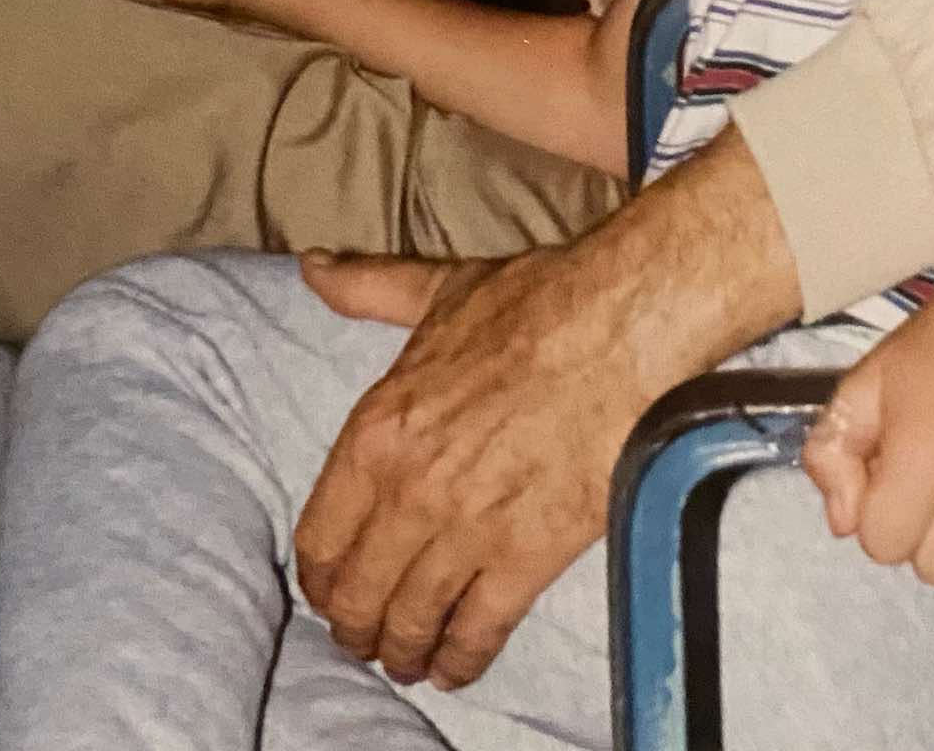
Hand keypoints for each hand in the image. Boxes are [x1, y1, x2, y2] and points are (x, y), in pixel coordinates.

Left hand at [295, 244, 646, 689]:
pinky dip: (460, 660)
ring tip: (408, 656)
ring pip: (409, 623)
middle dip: (357, 625)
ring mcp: (466, 529)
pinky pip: (476, 631)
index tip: (332, 588)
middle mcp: (409, 491)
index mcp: (378, 430)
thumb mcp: (439, 290)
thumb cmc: (535, 303)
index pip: (319, 537)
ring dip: (403, 650)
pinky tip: (456, 665)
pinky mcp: (527, 556)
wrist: (621, 327)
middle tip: (367, 635)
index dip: (321, 576)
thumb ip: (368, 288)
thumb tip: (312, 267)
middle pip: (358, 595)